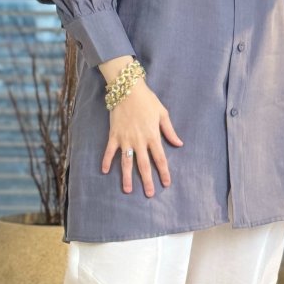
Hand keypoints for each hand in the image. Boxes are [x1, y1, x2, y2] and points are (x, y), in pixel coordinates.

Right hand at [102, 78, 182, 196]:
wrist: (128, 89)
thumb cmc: (147, 100)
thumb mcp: (163, 114)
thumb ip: (169, 131)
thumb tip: (179, 144)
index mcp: (153, 136)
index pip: (160, 158)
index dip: (164, 172)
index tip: (166, 183)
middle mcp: (139, 140)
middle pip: (144, 165)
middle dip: (147, 180)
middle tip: (148, 194)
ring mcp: (125, 139)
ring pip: (126, 162)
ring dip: (126, 177)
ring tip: (127, 190)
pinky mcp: (114, 135)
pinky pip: (109, 151)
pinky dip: (106, 161)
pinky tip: (104, 171)